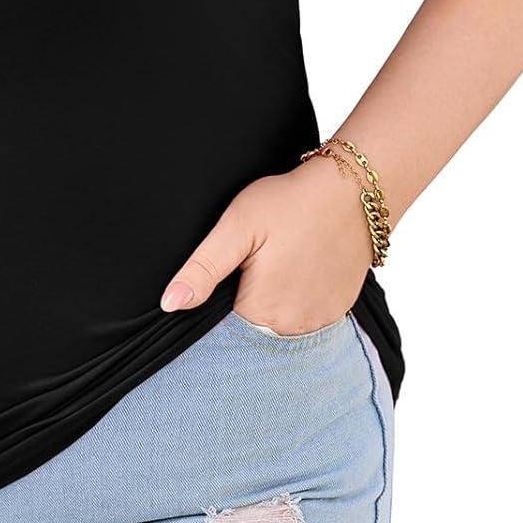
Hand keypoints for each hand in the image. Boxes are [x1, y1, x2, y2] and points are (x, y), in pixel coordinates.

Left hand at [159, 155, 371, 334]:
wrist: (353, 190)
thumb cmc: (292, 202)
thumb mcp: (237, 227)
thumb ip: (203, 269)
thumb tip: (170, 304)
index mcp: (262, 312)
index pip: (222, 332)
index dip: (216, 306)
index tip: (225, 279)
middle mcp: (293, 327)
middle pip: (250, 330)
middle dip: (241, 304)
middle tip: (253, 262)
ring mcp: (320, 321)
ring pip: (277, 326)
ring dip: (269, 305)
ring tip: (275, 264)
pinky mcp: (337, 310)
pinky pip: (305, 318)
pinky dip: (295, 301)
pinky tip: (295, 272)